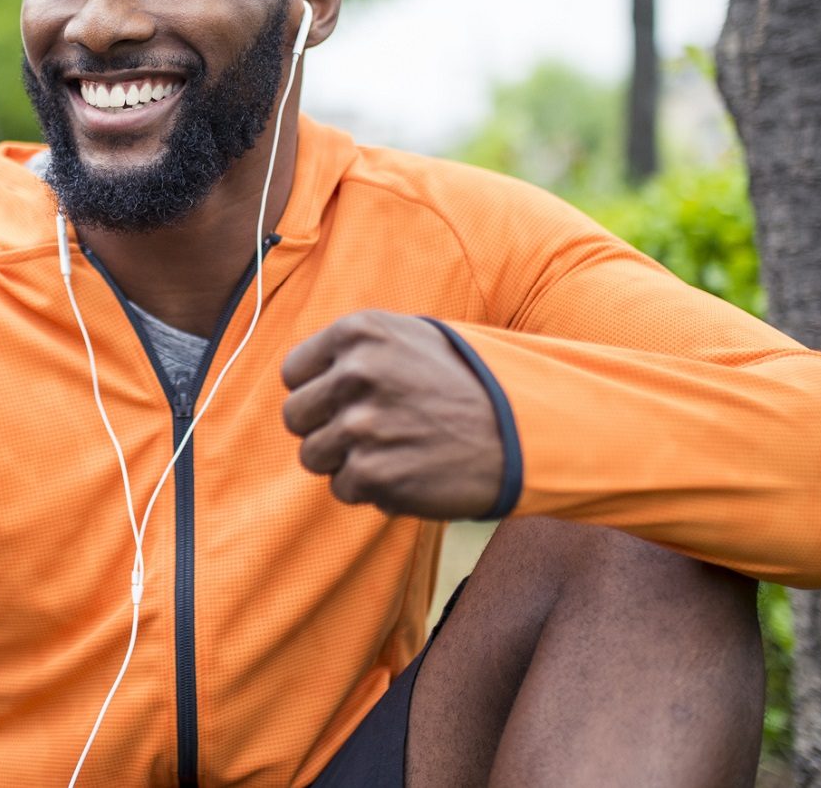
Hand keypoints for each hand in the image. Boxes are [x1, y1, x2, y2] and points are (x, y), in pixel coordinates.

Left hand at [281, 311, 501, 518]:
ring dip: (347, 461)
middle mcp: (354, 373)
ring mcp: (362, 426)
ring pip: (314, 456)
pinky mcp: (373, 474)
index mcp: (359, 332)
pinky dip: (372, 489)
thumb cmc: (469, 384)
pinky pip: (343, 489)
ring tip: (394, 450)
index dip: (318, 392)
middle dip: (326, 428)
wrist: (526, 431)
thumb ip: (358, 349)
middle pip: (296, 417)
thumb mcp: (415, 338)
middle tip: (372, 431)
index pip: (293, 372)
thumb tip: (307, 375)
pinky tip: (409, 470)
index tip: (347, 401)